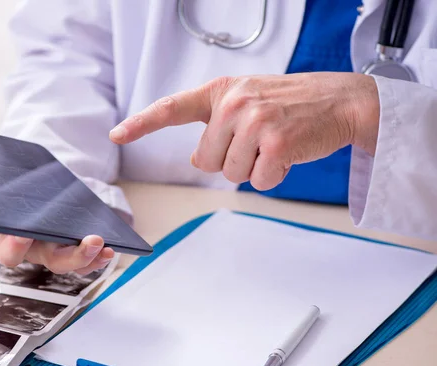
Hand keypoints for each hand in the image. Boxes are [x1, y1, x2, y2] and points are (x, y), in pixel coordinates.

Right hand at [0, 104, 114, 273]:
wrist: (12, 186)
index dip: (11, 243)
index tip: (23, 233)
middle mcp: (17, 244)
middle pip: (35, 259)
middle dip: (60, 255)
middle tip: (82, 241)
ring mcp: (40, 247)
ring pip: (60, 263)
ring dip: (82, 259)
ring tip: (102, 244)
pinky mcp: (61, 246)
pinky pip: (78, 261)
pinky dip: (93, 258)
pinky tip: (109, 248)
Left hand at [109, 72, 378, 190]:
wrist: (340, 100)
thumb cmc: (291, 104)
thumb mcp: (247, 100)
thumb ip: (216, 125)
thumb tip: (199, 160)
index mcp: (220, 92)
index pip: (171, 108)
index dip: (141, 124)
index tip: (117, 135)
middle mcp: (233, 103)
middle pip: (206, 162)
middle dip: (230, 160)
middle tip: (258, 142)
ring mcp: (255, 121)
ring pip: (230, 175)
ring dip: (253, 169)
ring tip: (275, 145)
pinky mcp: (275, 143)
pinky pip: (258, 181)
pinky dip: (273, 176)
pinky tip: (288, 154)